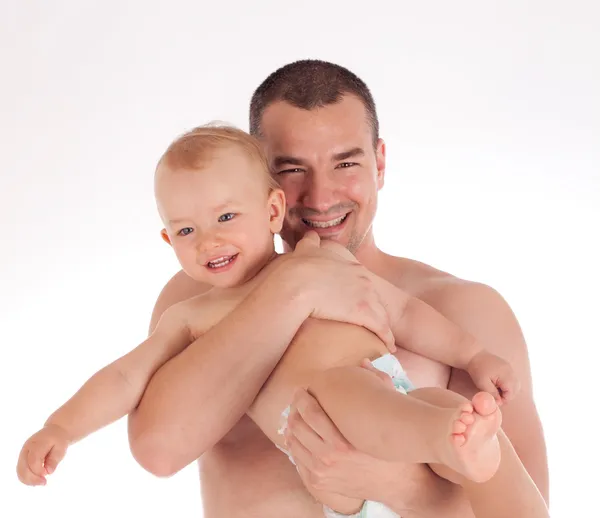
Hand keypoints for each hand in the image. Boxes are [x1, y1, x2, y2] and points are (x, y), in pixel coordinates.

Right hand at [17, 424, 69, 485]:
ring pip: (20, 471)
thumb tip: (48, 472)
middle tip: (44, 483)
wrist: (54, 432)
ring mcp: (23, 453)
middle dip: (32, 478)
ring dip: (28, 480)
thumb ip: (54, 459)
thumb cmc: (58, 441)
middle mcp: (26, 448)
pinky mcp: (22, 458)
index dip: (38, 470)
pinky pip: (20, 471)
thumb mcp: (61, 448)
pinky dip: (26, 478)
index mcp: (37, 443)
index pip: (33, 460)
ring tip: (41, 483)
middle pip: (23, 467)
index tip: (47, 474)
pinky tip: (36, 481)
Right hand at [282, 232, 394, 351]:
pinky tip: (388, 348)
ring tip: (385, 341)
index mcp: (351, 267)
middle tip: (377, 327)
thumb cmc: (296, 269)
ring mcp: (366, 296)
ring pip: (382, 315)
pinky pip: (382, 329)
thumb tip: (310, 235)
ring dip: (384, 328)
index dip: (363, 297)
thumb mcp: (305, 250)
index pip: (363, 285)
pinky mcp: (365, 313)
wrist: (295, 282)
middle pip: (376, 299)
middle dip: (377, 313)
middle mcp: (363, 280)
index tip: (361, 307)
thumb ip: (310, 243)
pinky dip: (386, 338)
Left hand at [284, 382, 411, 509]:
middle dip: (293, 409)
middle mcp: (329, 458)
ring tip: (296, 416)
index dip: (302, 397)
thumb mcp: (385, 418)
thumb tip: (363, 361)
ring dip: (291, 426)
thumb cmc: (390, 444)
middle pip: (296, 425)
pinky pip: (297, 460)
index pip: (309, 412)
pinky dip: (296, 445)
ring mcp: (321, 473)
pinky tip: (300, 436)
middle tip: (296, 400)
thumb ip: (376, 384)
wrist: (397, 482)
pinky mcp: (319, 483)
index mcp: (342, 441)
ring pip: (292, 442)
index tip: (302, 390)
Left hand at [466, 351, 520, 404]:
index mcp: (506, 376)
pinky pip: (512, 379)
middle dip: (507, 395)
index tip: (495, 401)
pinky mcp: (507, 366)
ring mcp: (510, 368)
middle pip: (515, 389)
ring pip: (515, 384)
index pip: (511, 393)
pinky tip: (497, 384)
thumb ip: (492, 394)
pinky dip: (507, 384)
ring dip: (508, 390)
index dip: (504, 399)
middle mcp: (511, 372)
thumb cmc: (477, 369)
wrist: (473, 354)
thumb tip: (499, 403)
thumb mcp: (482, 384)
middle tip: (496, 397)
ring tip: (496, 390)